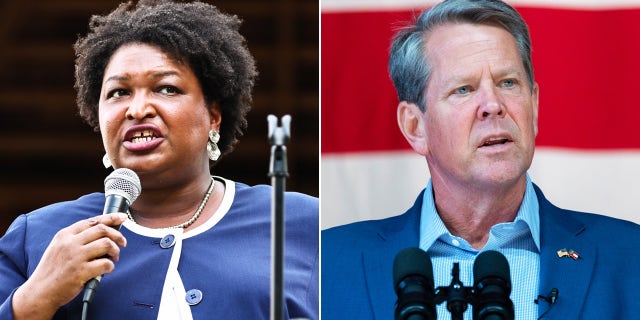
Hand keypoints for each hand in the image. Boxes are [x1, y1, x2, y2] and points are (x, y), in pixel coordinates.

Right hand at [12, 213, 127, 319]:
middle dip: (117, 235)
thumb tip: (103, 232)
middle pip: (102, 230)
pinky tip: (107, 270)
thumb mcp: (59, 248)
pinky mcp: (80, 272)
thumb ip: (76, 239)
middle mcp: (70, 243)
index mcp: (64, 235)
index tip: (122, 218)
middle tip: (123, 243)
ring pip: (106, 244)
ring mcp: (75, 257)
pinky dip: (110, 266)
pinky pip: (105, 264)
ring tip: (114, 258)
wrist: (40, 292)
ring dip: (115, 251)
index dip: (110, 218)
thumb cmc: (53, 271)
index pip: (92, 221)